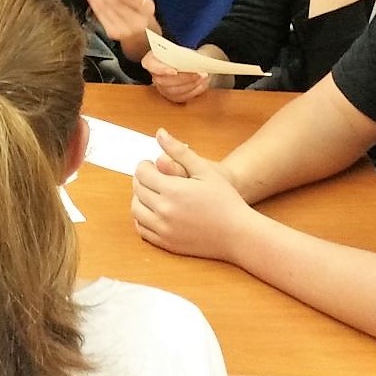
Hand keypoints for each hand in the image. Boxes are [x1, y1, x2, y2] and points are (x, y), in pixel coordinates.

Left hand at [80, 0, 156, 47]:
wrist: (143, 36)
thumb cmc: (142, 16)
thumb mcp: (143, 1)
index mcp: (145, 9)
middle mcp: (135, 20)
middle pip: (113, 1)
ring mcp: (123, 28)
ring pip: (105, 7)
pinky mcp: (112, 32)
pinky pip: (100, 14)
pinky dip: (93, 1)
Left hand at [131, 129, 254, 260]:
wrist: (238, 233)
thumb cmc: (226, 200)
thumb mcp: (205, 170)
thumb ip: (179, 151)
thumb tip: (160, 133)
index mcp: (172, 190)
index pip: (141, 173)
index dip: (144, 165)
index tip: (151, 165)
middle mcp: (164, 210)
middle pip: (137, 190)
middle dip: (141, 180)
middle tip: (152, 176)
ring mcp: (164, 229)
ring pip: (136, 210)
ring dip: (139, 198)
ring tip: (153, 193)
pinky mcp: (166, 243)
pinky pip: (142, 229)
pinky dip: (142, 218)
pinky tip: (154, 211)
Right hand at [141, 51, 211, 103]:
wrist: (190, 63)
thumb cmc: (184, 55)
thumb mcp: (183, 51)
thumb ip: (183, 56)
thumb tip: (191, 62)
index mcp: (151, 61)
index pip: (150, 65)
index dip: (161, 69)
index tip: (174, 71)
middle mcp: (154, 76)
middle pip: (163, 81)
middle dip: (183, 78)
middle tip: (197, 73)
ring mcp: (162, 88)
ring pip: (173, 91)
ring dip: (190, 84)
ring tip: (203, 77)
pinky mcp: (172, 96)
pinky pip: (181, 97)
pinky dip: (194, 90)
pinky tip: (202, 83)